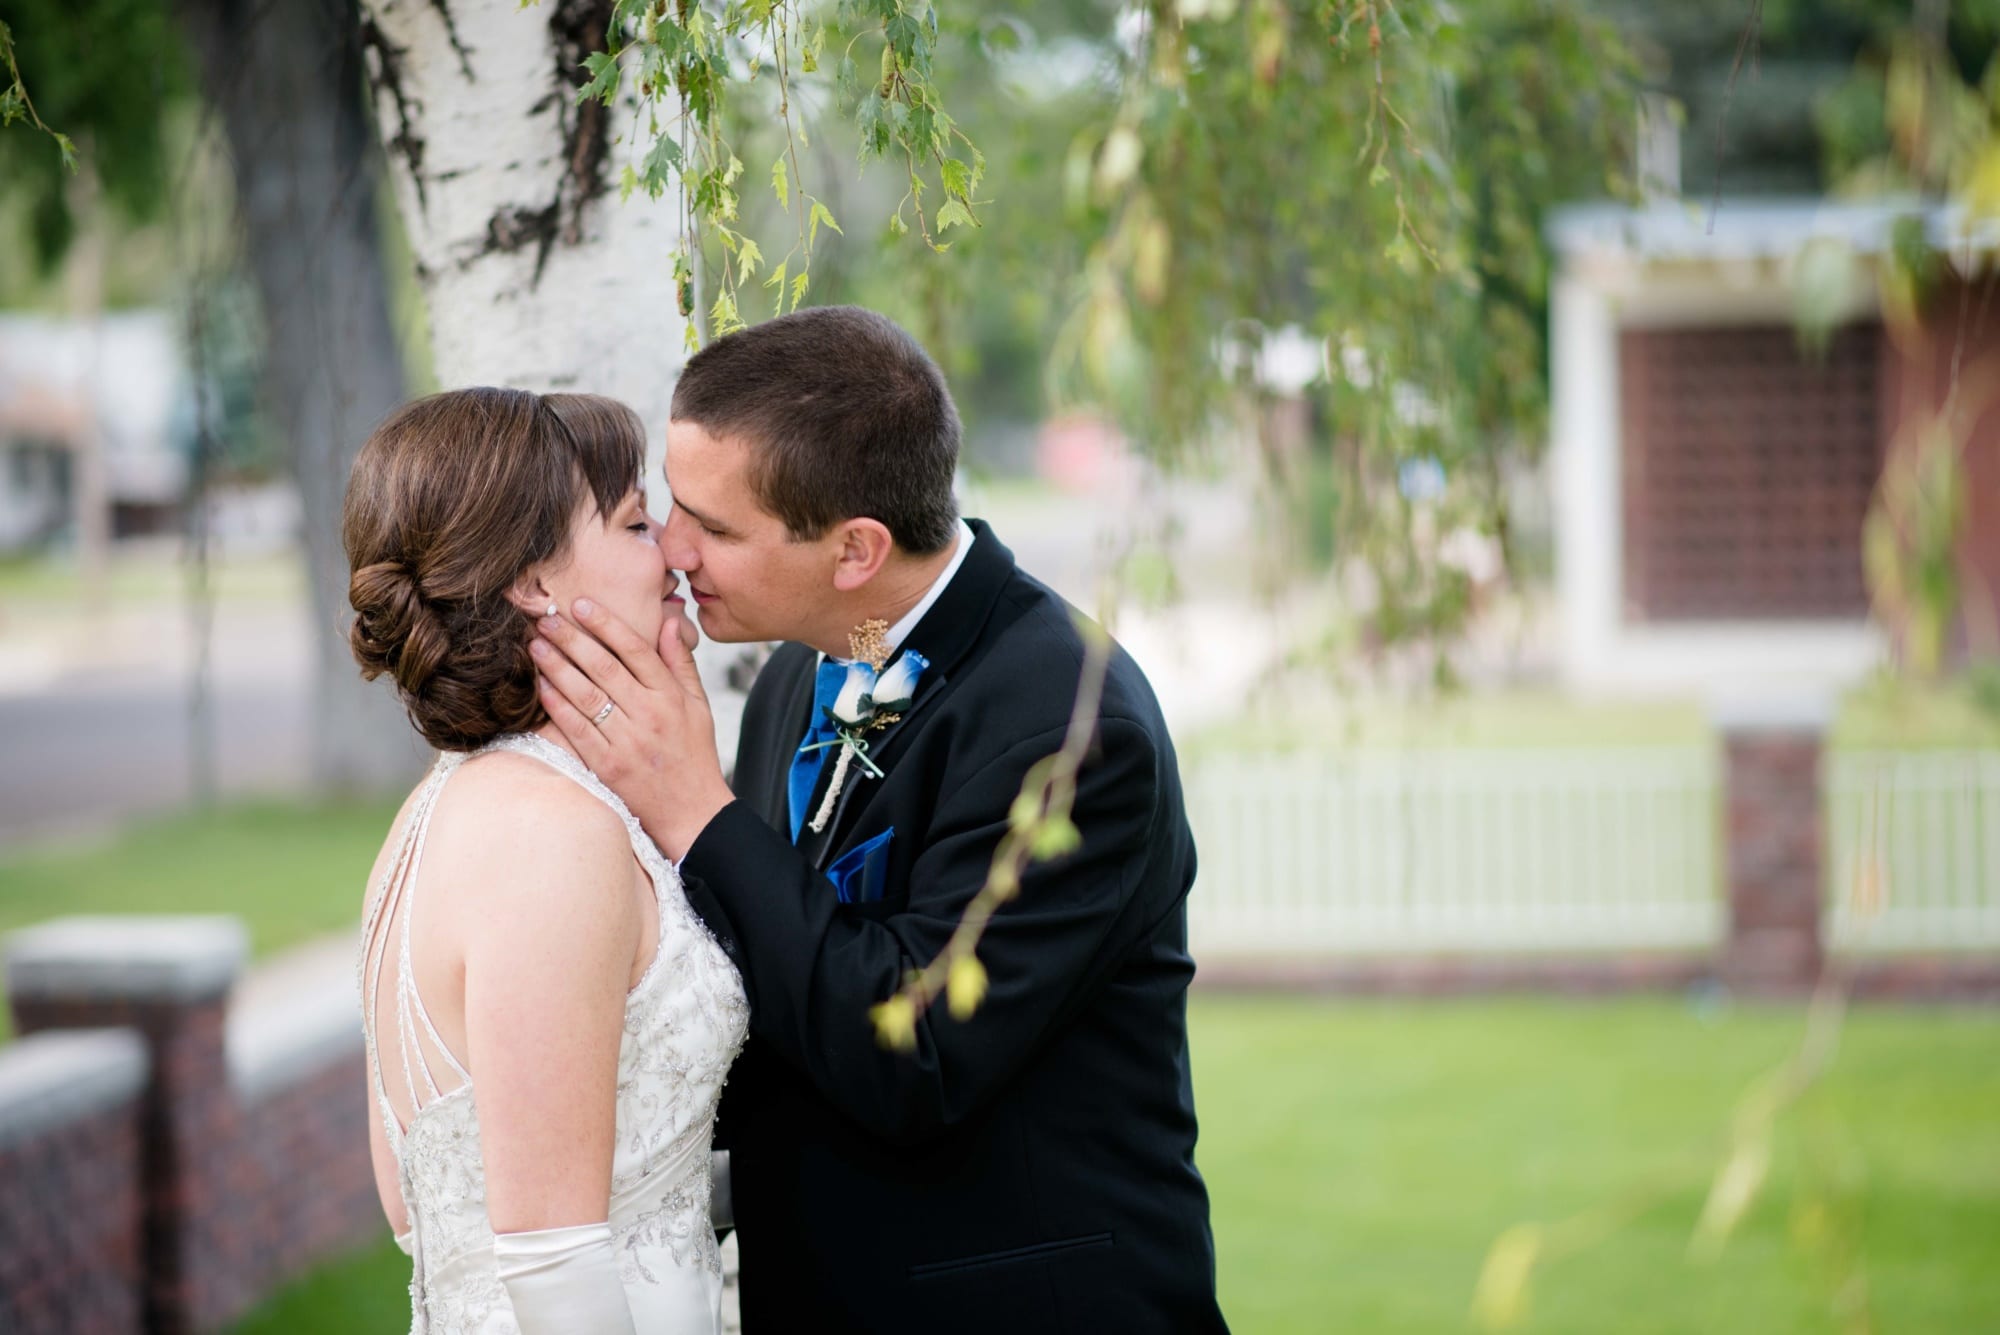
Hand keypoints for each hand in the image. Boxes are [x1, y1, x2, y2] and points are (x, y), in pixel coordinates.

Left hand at [531, 599, 733, 860]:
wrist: (692, 812)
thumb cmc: (694, 755)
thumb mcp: (698, 706)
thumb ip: (680, 663)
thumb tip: (668, 621)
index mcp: (670, 697)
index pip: (636, 650)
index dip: (606, 624)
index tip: (581, 605)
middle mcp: (649, 716)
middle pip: (604, 667)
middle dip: (572, 639)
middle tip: (546, 619)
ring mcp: (627, 741)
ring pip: (585, 695)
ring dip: (557, 667)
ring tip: (536, 646)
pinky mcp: (607, 766)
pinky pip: (577, 729)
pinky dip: (557, 706)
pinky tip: (542, 686)